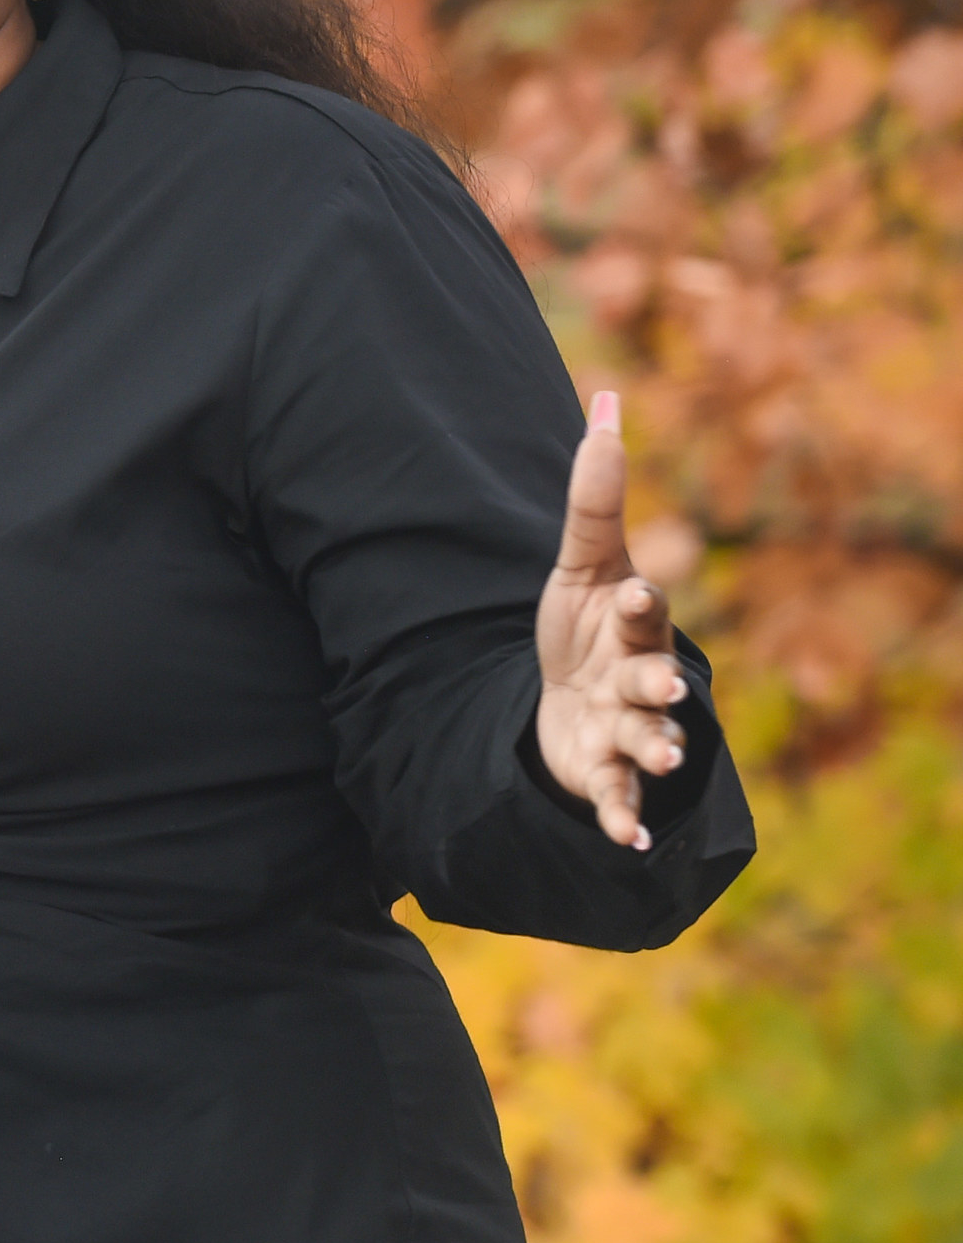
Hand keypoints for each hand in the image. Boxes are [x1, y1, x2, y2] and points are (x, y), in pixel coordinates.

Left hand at [534, 391, 689, 848]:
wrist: (571, 699)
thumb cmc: (587, 625)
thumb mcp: (582, 562)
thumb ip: (595, 495)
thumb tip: (607, 402)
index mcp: (635, 624)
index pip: (643, 608)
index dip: (640, 601)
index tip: (638, 591)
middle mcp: (640, 678)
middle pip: (658, 678)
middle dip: (664, 682)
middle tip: (671, 684)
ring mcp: (626, 729)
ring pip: (647, 741)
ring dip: (653, 752)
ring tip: (658, 759)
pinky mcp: (603, 774)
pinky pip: (616, 800)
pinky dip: (621, 817)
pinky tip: (626, 840)